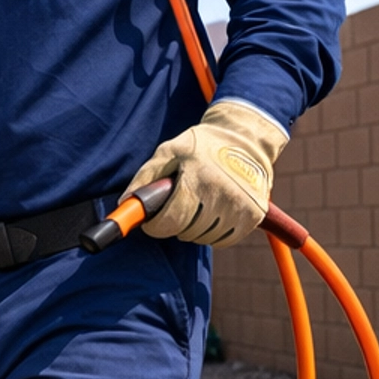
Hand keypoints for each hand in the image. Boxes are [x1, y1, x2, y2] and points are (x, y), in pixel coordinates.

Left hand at [125, 99, 287, 247]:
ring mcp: (240, 205)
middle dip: (175, 224)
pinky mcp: (253, 215)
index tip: (154, 222)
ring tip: (196, 208)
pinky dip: (213, 234)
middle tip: (178, 208)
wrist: (245, 139)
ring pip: (204, 238)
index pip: (170, 220)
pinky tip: (211, 216)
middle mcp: (221, 193)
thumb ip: (145, 177)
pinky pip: (224, 240)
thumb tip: (125, 203)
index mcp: (197, 177)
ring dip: (194, 230)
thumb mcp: (169, 152)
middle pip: (186, 231)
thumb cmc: (201, 145)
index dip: (156, 226)